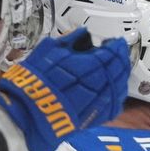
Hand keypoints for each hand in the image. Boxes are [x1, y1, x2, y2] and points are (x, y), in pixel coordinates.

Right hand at [0, 28, 130, 150]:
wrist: (29, 111)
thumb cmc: (36, 81)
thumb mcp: (49, 50)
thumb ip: (71, 40)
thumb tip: (83, 34)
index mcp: (90, 65)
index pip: (112, 53)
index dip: (116, 46)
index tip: (115, 42)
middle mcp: (100, 83)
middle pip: (119, 68)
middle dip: (120, 58)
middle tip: (118, 52)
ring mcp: (102, 102)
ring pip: (120, 85)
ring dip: (120, 74)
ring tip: (116, 68)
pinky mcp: (100, 116)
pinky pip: (116, 102)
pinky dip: (117, 92)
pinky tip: (112, 87)